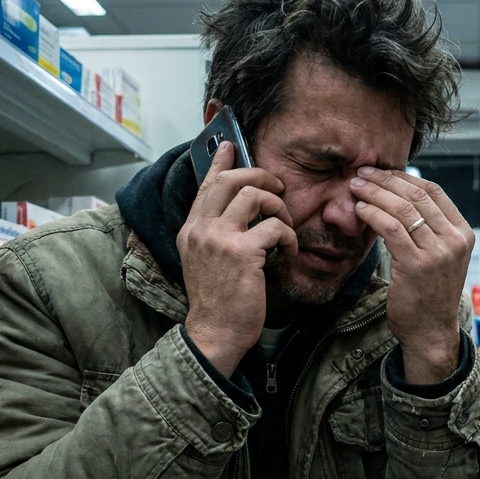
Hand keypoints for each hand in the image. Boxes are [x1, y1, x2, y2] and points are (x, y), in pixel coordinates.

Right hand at [177, 140, 296, 376]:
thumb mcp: (206, 262)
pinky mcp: (241, 253)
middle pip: (231, 181)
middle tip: (278, 190)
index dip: (220, 162)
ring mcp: (219, 239)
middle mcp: (200, 229)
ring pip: (255, 196)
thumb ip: (215, 235)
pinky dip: (288, 236)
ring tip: (285, 227)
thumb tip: (237, 214)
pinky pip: (274, 227)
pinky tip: (289, 252)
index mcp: (190, 230)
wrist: (214, 333)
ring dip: (279, 208)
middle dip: (261, 177)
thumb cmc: (217, 302)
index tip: (230, 145)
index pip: (205, 186)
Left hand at [350, 166, 474, 383]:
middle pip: (417, 195)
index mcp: (463, 233)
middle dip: (386, 180)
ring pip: (403, 208)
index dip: (405, 177)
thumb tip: (399, 198)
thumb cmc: (429, 295)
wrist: (431, 332)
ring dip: (375, 193)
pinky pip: (391, 229)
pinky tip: (359, 210)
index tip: (382, 172)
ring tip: (355, 187)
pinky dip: (373, 214)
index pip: (434, 191)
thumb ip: (429, 229)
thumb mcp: (440, 257)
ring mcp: (438, 252)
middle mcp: (455, 239)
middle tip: (362, 174)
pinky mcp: (417, 264)